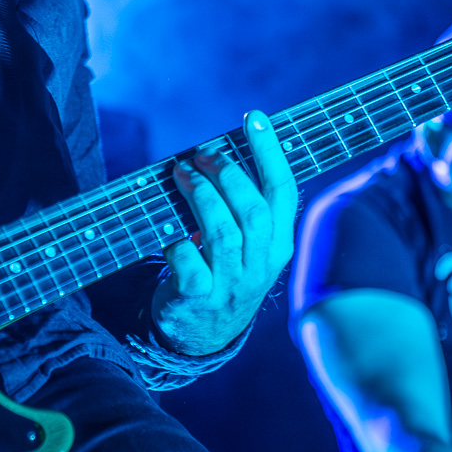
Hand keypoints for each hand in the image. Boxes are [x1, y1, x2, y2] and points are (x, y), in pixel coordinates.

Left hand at [151, 111, 296, 355]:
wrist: (204, 334)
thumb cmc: (224, 270)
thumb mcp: (248, 246)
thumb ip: (243, 208)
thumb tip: (218, 153)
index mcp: (279, 245)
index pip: (283, 192)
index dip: (269, 152)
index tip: (254, 118)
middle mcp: (260, 266)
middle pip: (252, 210)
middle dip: (226, 173)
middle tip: (202, 154)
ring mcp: (230, 285)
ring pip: (221, 232)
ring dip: (199, 195)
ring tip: (182, 172)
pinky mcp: (197, 298)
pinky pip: (186, 259)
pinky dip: (175, 238)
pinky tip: (168, 227)